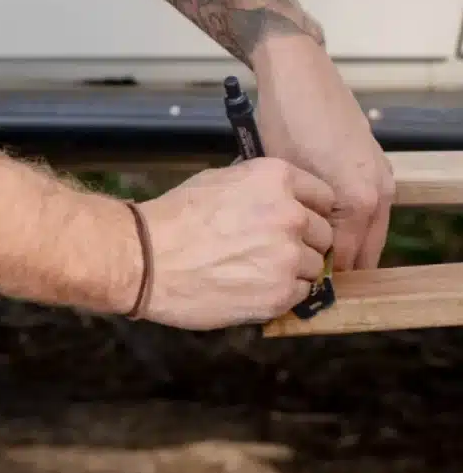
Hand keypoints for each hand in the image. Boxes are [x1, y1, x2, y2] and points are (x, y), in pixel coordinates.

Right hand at [136, 157, 333, 328]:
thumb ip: (259, 187)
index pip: (323, 195)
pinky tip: (254, 286)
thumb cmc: (177, 215)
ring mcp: (289, 256)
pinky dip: (283, 292)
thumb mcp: (219, 180)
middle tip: (272, 248)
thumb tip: (277, 197)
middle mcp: (291, 214)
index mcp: (276, 178)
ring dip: (294, 269)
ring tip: (259, 269)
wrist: (149, 257)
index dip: (310, 209)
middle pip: (323, 233)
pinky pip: (301, 294)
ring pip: (314, 266)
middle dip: (303, 241)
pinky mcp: (281, 294)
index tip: (298, 220)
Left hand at [252, 32, 395, 270]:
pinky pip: (368, 205)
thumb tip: (292, 249)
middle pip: (365, 251)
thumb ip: (297, 218)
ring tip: (310, 248)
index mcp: (358, 202)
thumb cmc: (284, 121)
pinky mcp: (377, 162)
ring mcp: (382, 176)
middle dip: (339, 266)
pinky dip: (351, 218)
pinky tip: (322, 217)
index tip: (299, 284)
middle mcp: (379, 193)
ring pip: (369, 229)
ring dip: (346, 242)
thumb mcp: (283, 178)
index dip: (320, 276)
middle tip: (305, 275)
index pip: (346, 261)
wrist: (298, 72)